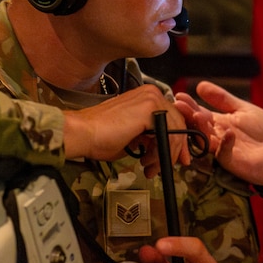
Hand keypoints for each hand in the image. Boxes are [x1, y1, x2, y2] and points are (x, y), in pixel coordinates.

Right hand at [62, 86, 190, 174]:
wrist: (84, 133)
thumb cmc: (100, 136)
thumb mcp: (134, 137)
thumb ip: (151, 137)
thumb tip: (163, 148)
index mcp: (147, 98)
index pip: (172, 118)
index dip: (176, 141)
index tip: (175, 158)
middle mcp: (152, 93)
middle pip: (178, 123)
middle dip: (175, 149)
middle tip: (168, 166)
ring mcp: (152, 98)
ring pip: (175, 130)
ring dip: (165, 154)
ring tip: (150, 168)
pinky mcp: (150, 108)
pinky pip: (169, 133)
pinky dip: (162, 151)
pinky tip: (148, 161)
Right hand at [174, 81, 262, 188]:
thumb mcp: (244, 110)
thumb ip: (223, 99)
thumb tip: (200, 85)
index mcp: (219, 123)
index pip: (199, 113)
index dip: (189, 105)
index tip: (179, 95)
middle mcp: (217, 137)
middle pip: (198, 126)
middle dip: (188, 115)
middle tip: (179, 104)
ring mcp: (223, 150)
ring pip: (206, 140)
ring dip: (201, 128)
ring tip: (197, 114)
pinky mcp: (233, 162)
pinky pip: (223, 154)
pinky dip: (225, 143)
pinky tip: (228, 132)